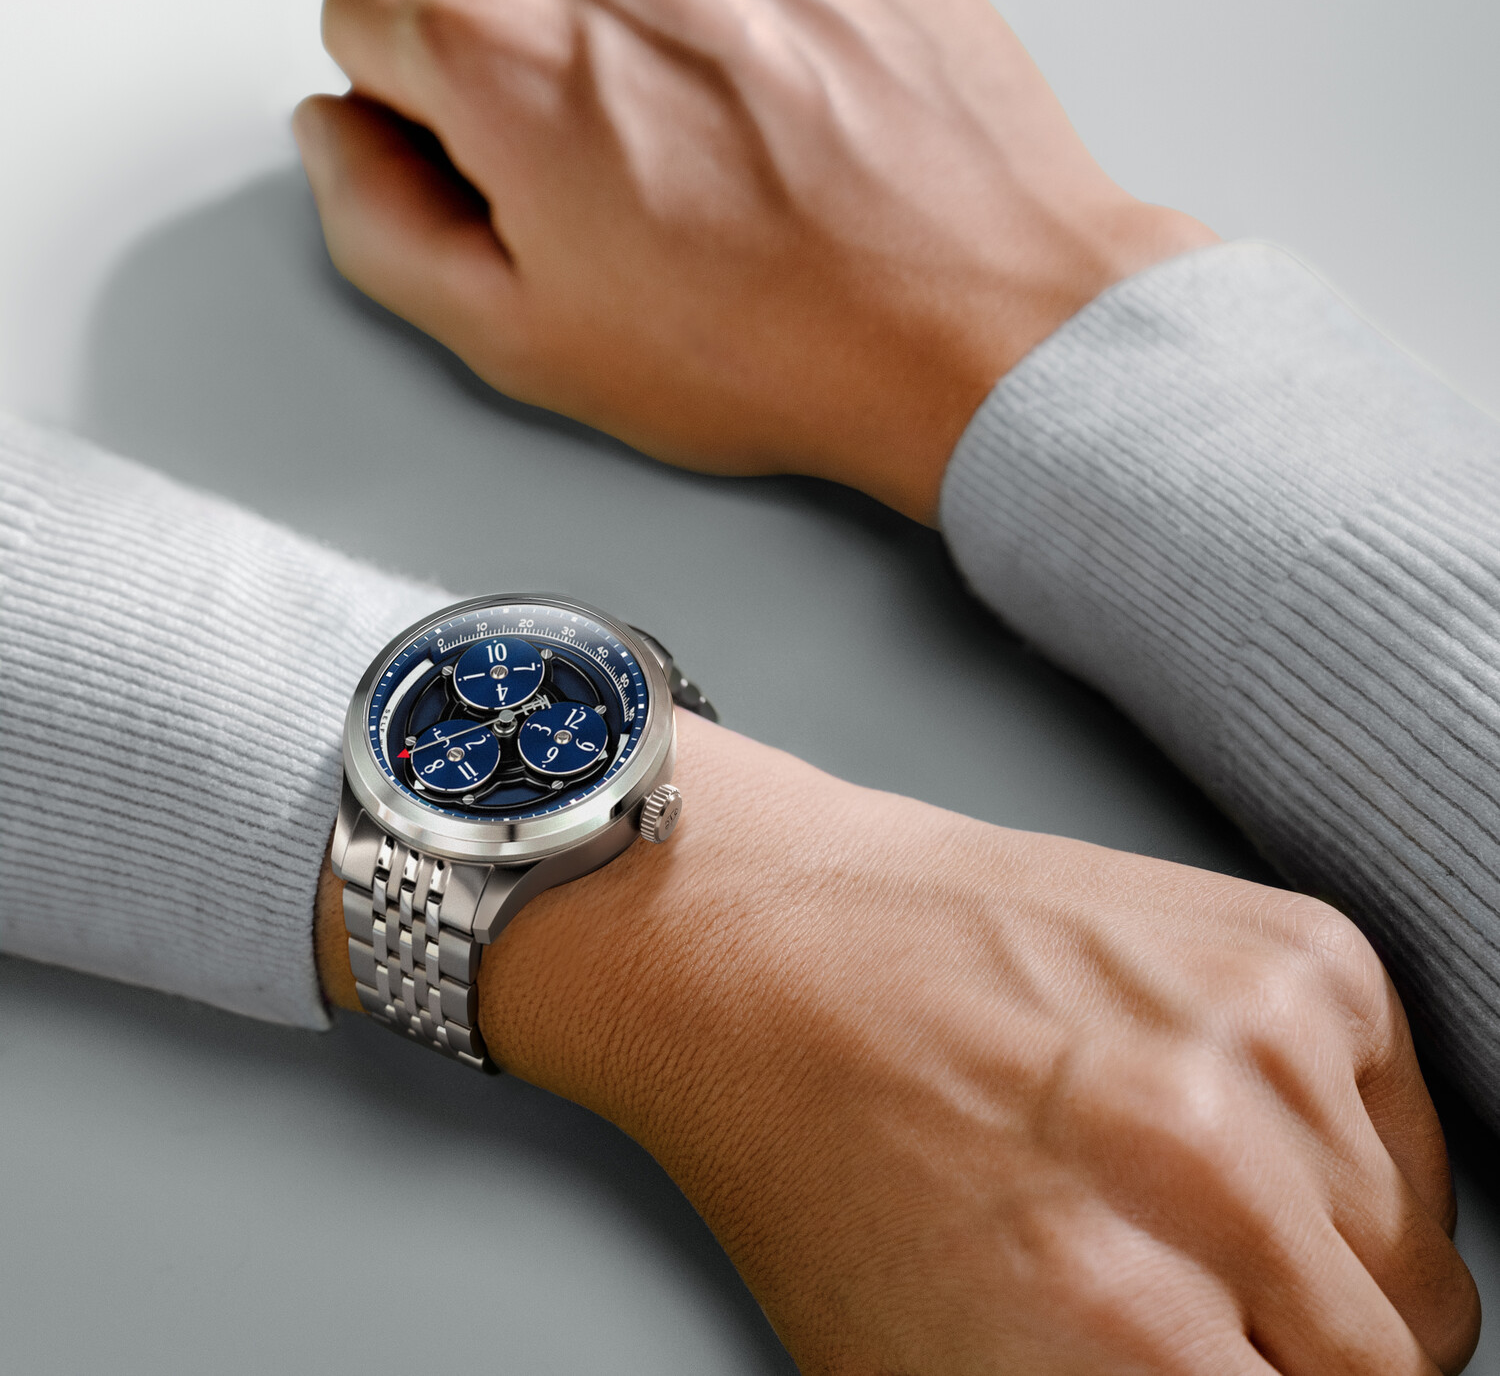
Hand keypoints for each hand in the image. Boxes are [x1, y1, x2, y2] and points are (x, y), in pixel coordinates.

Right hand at [293, 0, 1215, 523]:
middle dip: (526, 73)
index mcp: (505, 51)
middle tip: (627, 192)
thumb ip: (381, 225)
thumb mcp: (525, 344)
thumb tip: (340, 135)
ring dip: (639, 38)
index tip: (490, 166)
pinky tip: (786, 107)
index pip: (365, 5)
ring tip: (725, 158)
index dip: (414, 104)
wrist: (980, 328)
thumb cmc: (776, 350)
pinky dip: (738, 6)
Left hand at [319, 714, 1477, 1373]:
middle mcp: (1205, 1161)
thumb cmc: (823, 1153)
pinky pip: (1397, 1095)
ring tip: (1190, 1191)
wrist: (774, 950)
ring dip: (1328, 1236)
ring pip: (1408, 1228)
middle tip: (1214, 1304)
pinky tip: (1213, 1101)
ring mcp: (1251, 1030)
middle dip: (1312, 1346)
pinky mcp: (1282, 942)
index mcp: (1119, 1317)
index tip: (1240, 1362)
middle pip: (1398, 1342)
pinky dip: (1333, 1122)